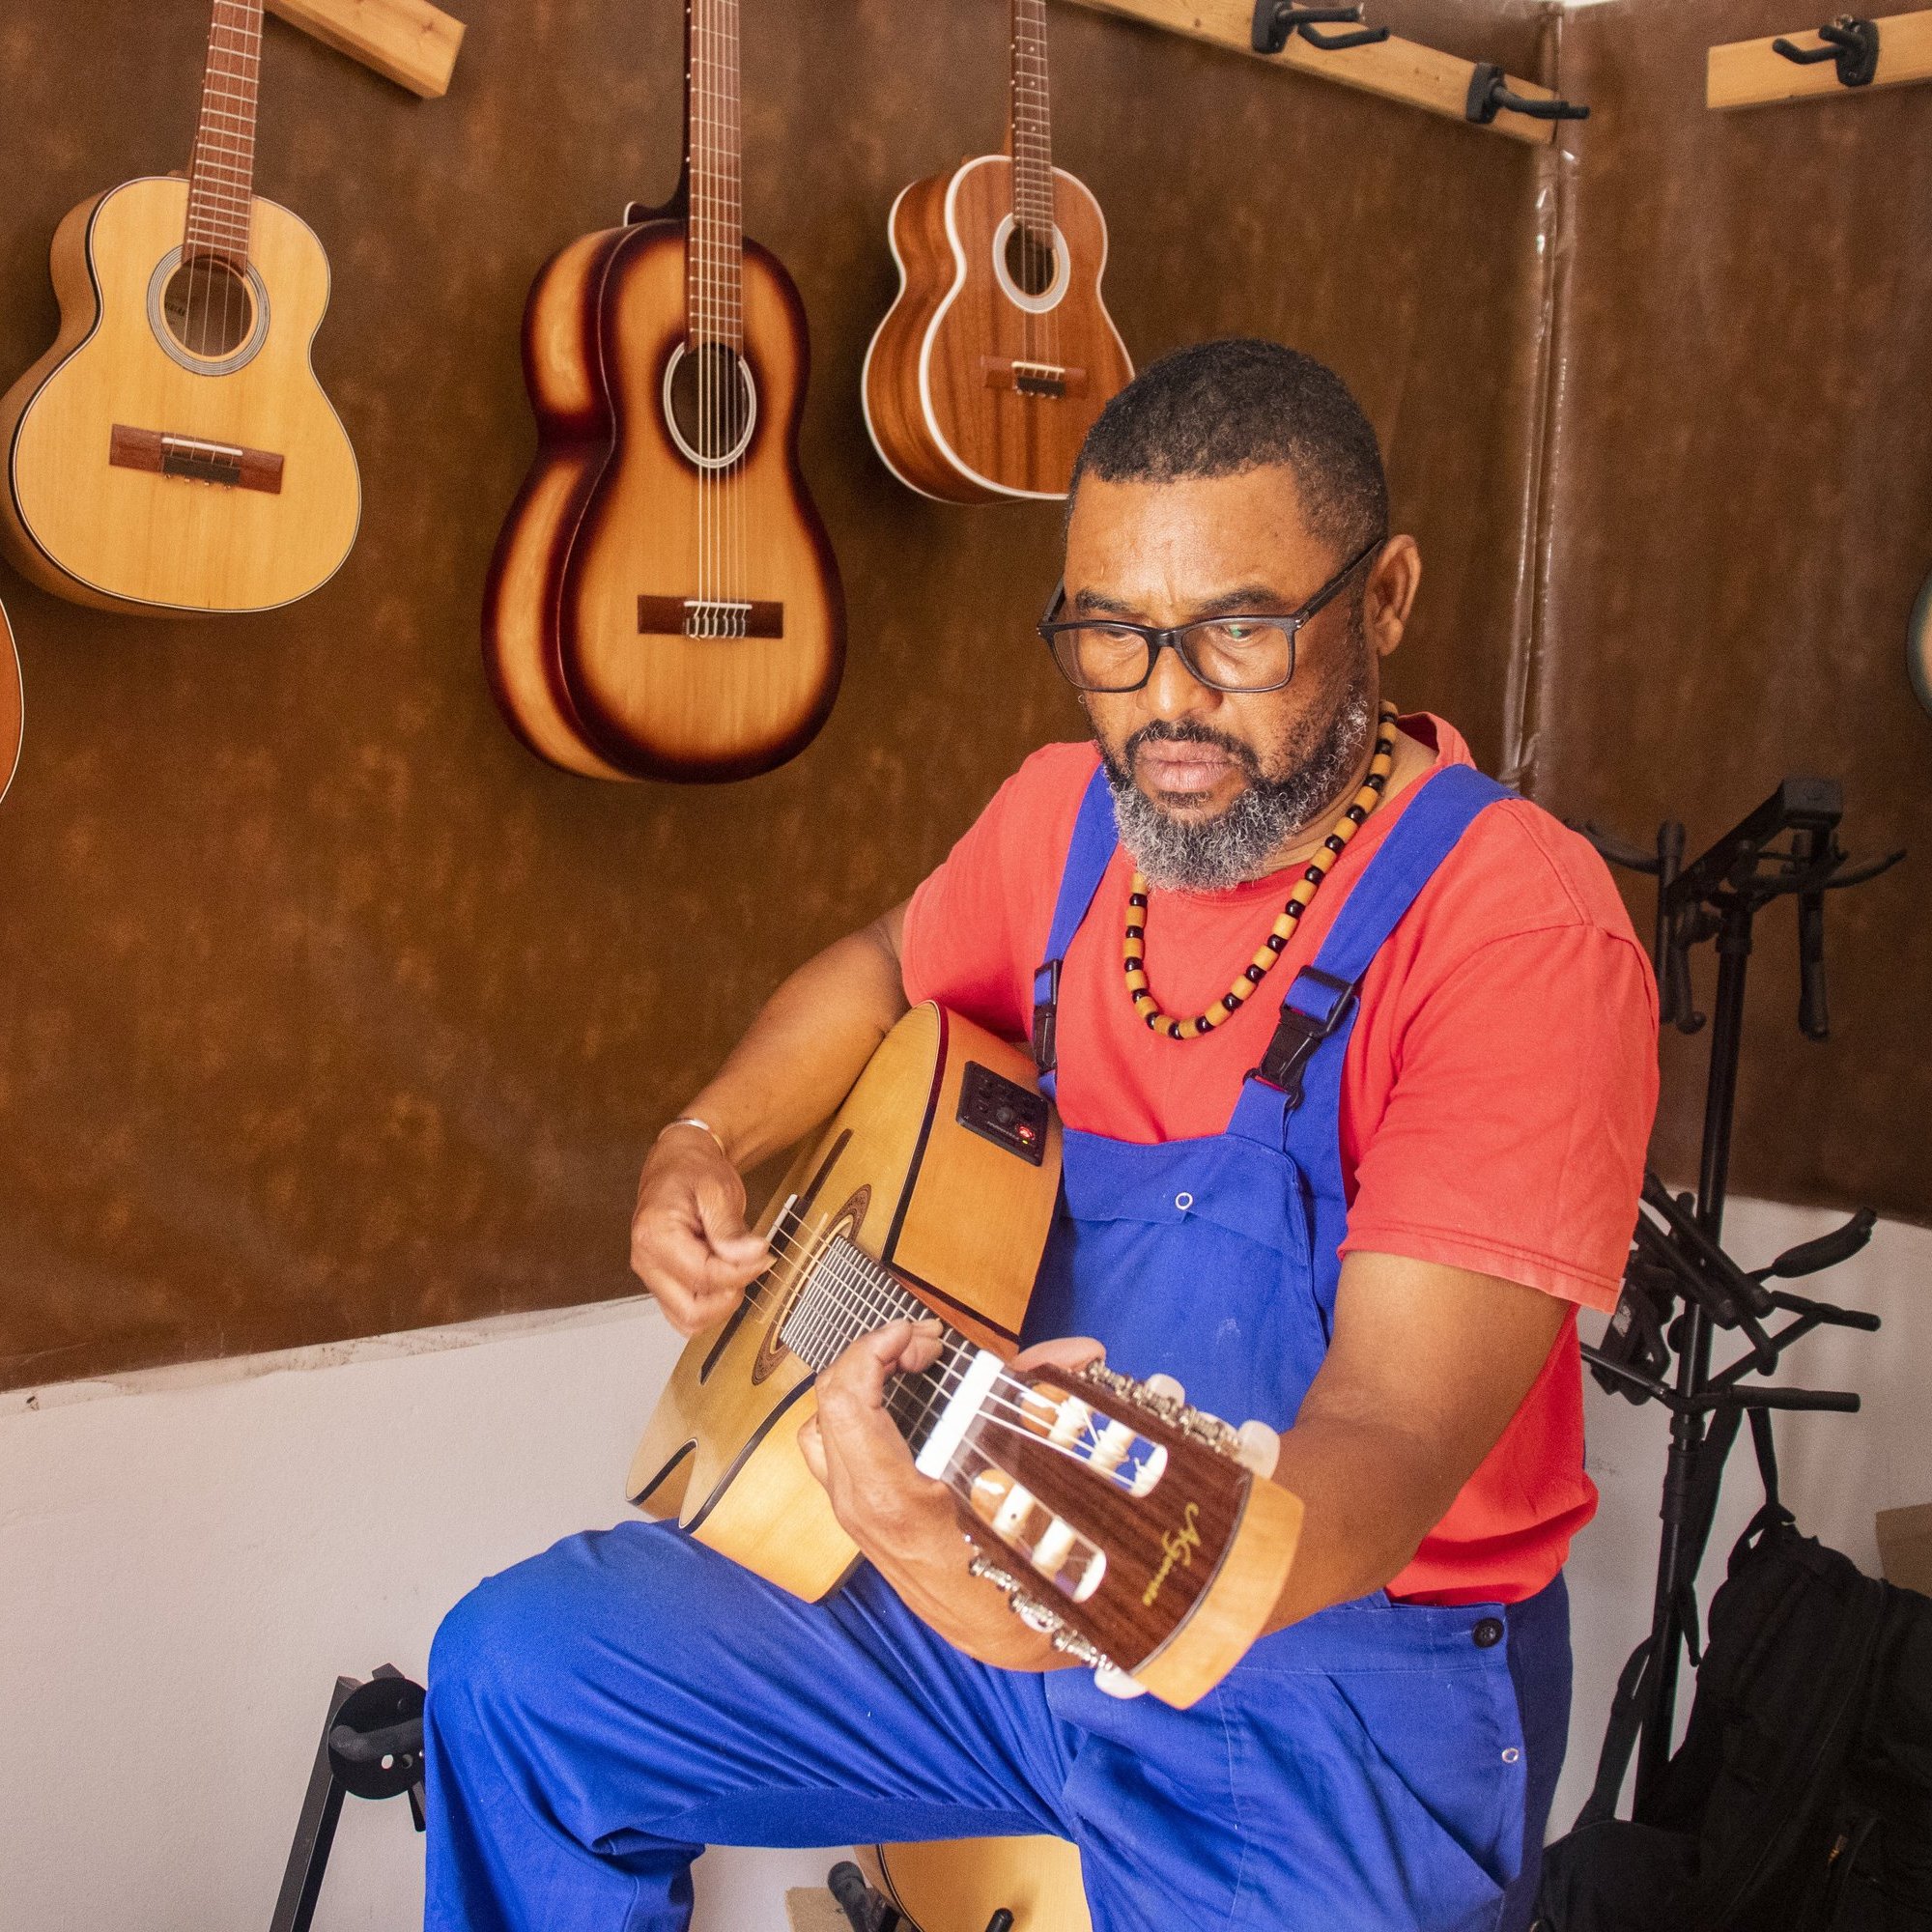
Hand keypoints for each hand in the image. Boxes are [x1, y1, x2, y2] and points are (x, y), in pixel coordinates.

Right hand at [628, 1124, 769, 1335]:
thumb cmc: (693, 1171)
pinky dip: (709, 1305)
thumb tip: (752, 1255)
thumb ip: (731, 1229)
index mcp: (655, 1234)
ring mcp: (651, 1274)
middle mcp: (645, 1260)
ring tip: (734, 1268)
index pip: (704, 1276)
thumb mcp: (718, 1190)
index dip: (741, 1272)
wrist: (678, 1163)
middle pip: (691, 1311)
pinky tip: (723, 1277)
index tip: (764, 1256)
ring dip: (719, 1305)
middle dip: (728, 1296)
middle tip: (747, 1266)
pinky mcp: (661, 1281)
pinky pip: (685, 1313)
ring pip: (688, 1319)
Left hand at [799, 1323, 1108, 1669]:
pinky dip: (860, 1416)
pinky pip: (835, 1454)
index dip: (874, 1347)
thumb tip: (1083, 1353)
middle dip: (876, 1356)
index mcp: (892, 1497)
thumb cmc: (1024, 1572)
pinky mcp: (859, 1521)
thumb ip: (1048, 1404)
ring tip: (915, 1372)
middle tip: (929, 1347)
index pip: (845, 1399)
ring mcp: (853, 1516)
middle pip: (830, 1401)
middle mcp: (860, 1507)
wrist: (1006, 1641)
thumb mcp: (1037, 1484)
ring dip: (862, 1385)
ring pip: (823, 1427)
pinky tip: (909, 1408)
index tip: (918, 1332)